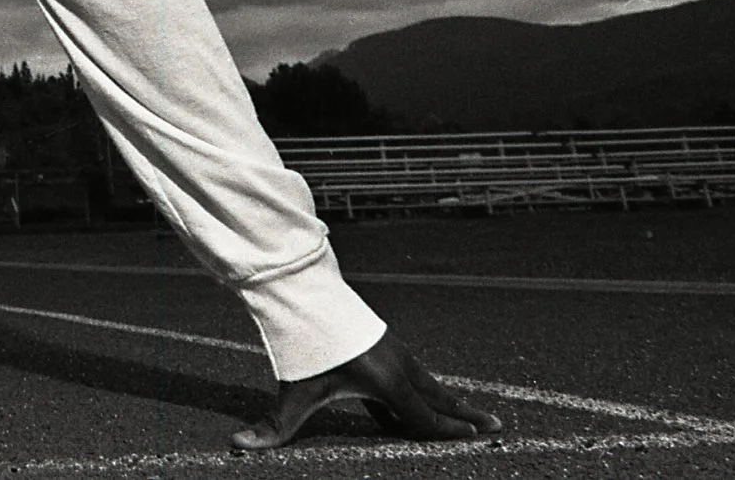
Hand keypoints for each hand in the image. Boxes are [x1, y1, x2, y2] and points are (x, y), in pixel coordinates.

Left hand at [230, 331, 501, 450]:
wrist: (303, 289)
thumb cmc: (302, 343)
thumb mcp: (293, 389)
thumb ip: (273, 426)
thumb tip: (239, 445)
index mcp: (388, 383)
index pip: (425, 419)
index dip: (449, 433)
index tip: (477, 439)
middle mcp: (399, 366)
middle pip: (438, 397)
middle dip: (465, 415)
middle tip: (496, 425)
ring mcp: (393, 350)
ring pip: (427, 381)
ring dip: (447, 399)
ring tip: (468, 412)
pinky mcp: (382, 340)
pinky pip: (410, 371)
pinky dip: (424, 387)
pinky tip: (416, 400)